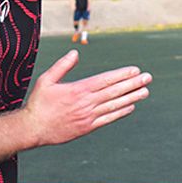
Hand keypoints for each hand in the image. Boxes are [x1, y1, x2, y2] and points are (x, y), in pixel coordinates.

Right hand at [23, 50, 151, 146]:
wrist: (33, 129)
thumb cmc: (39, 103)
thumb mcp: (46, 80)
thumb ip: (62, 66)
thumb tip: (76, 52)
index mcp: (78, 89)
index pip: (106, 80)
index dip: (122, 75)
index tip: (135, 70)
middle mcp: (86, 103)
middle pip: (114, 91)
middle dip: (133, 84)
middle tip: (148, 78)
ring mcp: (88, 116)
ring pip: (115, 105)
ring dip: (132, 97)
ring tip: (145, 91)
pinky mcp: (87, 127)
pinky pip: (108, 119)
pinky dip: (121, 112)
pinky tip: (131, 106)